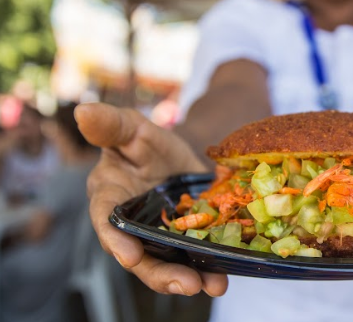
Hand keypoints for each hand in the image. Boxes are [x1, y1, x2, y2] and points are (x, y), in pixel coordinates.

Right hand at [76, 103, 227, 295]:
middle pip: (141, 257)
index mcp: (110, 198)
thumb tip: (83, 111)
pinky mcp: (184, 243)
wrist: (180, 155)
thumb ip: (111, 125)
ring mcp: (159, 239)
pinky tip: (224, 278)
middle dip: (162, 274)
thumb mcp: (132, 128)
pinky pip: (193, 260)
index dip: (116, 240)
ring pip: (168, 265)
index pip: (107, 222)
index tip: (129, 256)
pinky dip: (209, 270)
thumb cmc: (144, 142)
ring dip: (189, 279)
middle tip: (188, 283)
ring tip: (213, 285)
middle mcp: (131, 226)